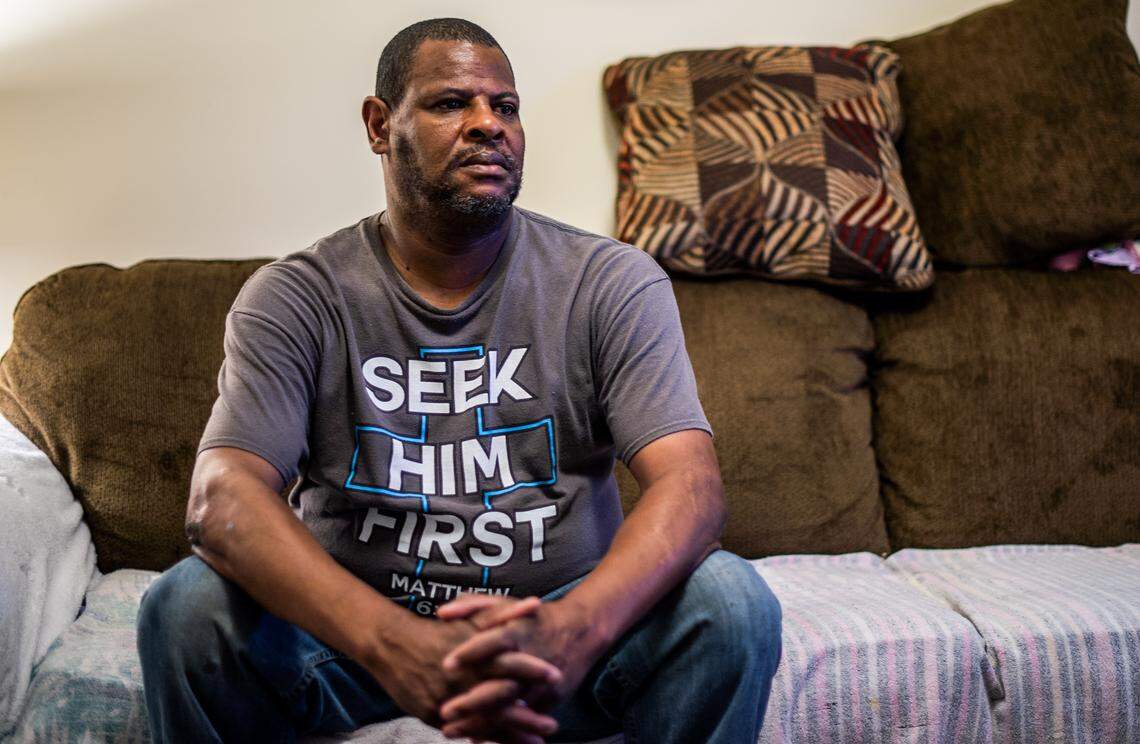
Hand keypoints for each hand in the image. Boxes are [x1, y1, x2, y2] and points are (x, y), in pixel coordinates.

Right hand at [359, 596, 561, 737]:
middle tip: (552, 726)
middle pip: (500, 701)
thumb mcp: (471, 618)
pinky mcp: (432, 714)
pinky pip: (462, 731)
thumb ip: (504, 613)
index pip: (509, 663)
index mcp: (473, 652)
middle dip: (527, 716)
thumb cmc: (438, 629)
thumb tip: (536, 603)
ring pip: (484, 722)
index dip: (533, 671)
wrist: (391, 643)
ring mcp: (446, 699)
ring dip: (512, 736)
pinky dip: (484, 739)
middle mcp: (462, 678)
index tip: (558, 678)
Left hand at [436, 596, 608, 739]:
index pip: (494, 641)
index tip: (446, 664)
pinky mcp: (550, 700)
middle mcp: (530, 660)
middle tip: (443, 712)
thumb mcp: (505, 605)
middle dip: (472, 702)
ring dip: (479, 724)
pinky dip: (499, 732)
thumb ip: (472, 606)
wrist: (580, 631)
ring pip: (509, 710)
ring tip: (449, 730)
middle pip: (501, 684)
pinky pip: (522, 721)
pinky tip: (474, 739)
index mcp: (519, 632)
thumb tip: (441, 613)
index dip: (471, 652)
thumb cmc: (533, 619)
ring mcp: (541, 684)